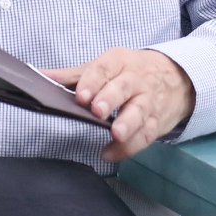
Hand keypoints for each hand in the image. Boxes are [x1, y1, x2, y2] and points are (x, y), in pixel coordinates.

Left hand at [44, 48, 195, 161]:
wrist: (177, 78)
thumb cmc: (130, 73)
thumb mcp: (104, 67)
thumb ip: (72, 75)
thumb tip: (38, 75)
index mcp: (119, 62)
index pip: (104, 68)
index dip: (92, 81)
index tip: (81, 95)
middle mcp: (136, 80)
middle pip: (124, 88)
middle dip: (111, 98)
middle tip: (97, 111)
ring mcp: (148, 101)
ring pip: (140, 111)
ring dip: (128, 123)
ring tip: (116, 134)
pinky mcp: (157, 122)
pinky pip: (146, 135)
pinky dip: (130, 147)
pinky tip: (112, 153)